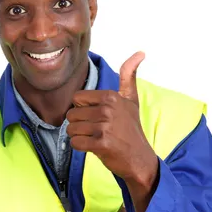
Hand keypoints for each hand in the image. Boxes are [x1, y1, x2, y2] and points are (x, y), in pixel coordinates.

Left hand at [67, 51, 156, 185]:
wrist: (139, 158)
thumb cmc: (131, 128)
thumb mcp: (131, 99)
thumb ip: (129, 75)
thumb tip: (140, 52)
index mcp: (111, 96)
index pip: (77, 99)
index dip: (83, 109)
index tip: (97, 117)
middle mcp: (107, 109)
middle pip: (72, 114)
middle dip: (79, 124)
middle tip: (96, 130)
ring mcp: (104, 127)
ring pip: (71, 129)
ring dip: (79, 136)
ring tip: (95, 138)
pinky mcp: (101, 144)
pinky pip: (75, 143)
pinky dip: (80, 147)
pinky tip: (94, 147)